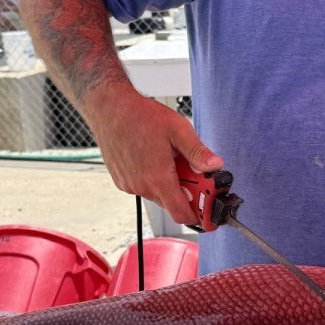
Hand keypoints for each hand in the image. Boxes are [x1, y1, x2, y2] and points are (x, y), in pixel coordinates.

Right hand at [84, 86, 223, 225]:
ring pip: (157, 194)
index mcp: (158, 177)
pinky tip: (153, 158)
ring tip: (169, 158)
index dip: (198, 216)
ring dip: (168, 183)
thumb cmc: (141, 116)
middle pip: (171, 203)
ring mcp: (129, 184)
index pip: (181, 213)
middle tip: (193, 172)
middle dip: (185, 192)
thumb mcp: (178, 129)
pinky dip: (153, 179)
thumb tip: (215, 166)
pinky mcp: (121, 180)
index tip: (208, 209)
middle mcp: (141, 185)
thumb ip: (197, 152)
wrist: (109, 108)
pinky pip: (143, 187)